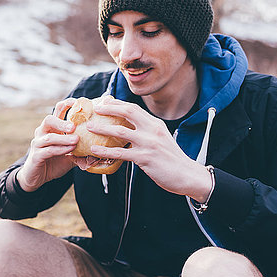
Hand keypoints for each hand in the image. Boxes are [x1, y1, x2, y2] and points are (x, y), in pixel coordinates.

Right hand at [16, 98, 78, 191]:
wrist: (37, 178)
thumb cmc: (54, 163)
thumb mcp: (71, 155)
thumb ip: (82, 150)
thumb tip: (100, 150)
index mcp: (51, 128)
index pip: (57, 111)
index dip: (66, 104)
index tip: (78, 102)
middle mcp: (43, 133)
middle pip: (49, 120)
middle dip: (62, 121)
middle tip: (74, 126)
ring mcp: (38, 144)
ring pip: (49, 137)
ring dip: (63, 138)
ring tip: (76, 140)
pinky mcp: (36, 156)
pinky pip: (48, 150)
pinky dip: (60, 150)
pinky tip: (70, 150)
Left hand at [87, 97, 211, 201]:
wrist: (187, 175)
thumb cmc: (171, 158)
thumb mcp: (161, 138)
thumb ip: (147, 131)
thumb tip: (128, 127)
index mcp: (155, 124)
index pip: (134, 108)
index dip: (117, 103)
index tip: (104, 101)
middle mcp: (152, 130)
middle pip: (127, 113)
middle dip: (109, 109)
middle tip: (95, 109)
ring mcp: (148, 144)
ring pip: (120, 132)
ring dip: (102, 129)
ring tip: (89, 127)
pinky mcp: (144, 158)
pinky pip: (120, 153)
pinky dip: (105, 151)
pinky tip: (94, 150)